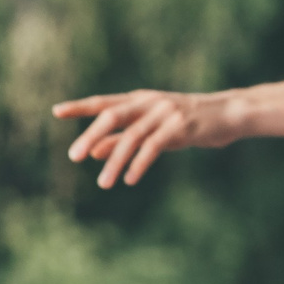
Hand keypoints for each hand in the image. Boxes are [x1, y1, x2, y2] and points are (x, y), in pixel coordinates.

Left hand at [53, 89, 245, 188]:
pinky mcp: (181, 126)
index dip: (80, 107)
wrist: (227, 115)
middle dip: (91, 136)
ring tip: (104, 183)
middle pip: (112, 116)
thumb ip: (121, 138)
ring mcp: (165, 112)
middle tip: (74, 156)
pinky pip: (154, 146)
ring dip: (115, 161)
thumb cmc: (184, 124)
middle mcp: (149, 102)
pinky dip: (140, 163)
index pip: (103, 103)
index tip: (56, 111)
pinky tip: (130, 179)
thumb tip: (92, 151)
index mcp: (139, 100)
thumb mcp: (149, 130)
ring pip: (132, 136)